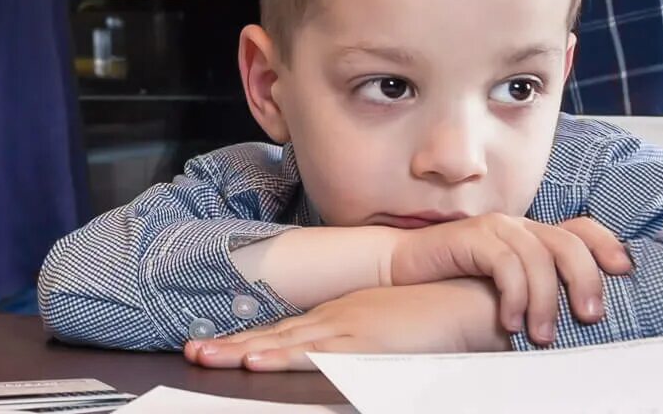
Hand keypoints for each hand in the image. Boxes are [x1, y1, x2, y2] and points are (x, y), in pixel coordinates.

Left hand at [183, 280, 507, 371]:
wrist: (470, 302)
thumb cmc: (435, 318)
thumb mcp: (388, 330)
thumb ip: (362, 344)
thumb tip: (344, 357)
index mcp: (340, 316)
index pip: (285, 331)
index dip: (248, 340)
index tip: (216, 347)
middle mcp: (336, 319)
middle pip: (273, 334)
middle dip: (231, 345)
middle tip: (191, 351)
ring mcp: (347, 329)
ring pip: (284, 342)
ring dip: (242, 350)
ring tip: (206, 356)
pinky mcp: (364, 343)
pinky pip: (316, 353)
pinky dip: (284, 356)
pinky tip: (258, 361)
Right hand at [387, 214, 631, 344]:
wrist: (405, 267)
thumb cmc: (456, 284)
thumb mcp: (505, 290)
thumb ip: (536, 295)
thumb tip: (577, 327)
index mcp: (533, 236)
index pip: (582, 229)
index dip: (608, 245)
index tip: (627, 273)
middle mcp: (521, 227)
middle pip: (571, 242)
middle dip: (587, 280)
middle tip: (589, 318)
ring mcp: (497, 228)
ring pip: (540, 257)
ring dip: (546, 300)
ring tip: (542, 335)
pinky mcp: (473, 236)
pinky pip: (506, 262)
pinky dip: (514, 295)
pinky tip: (509, 321)